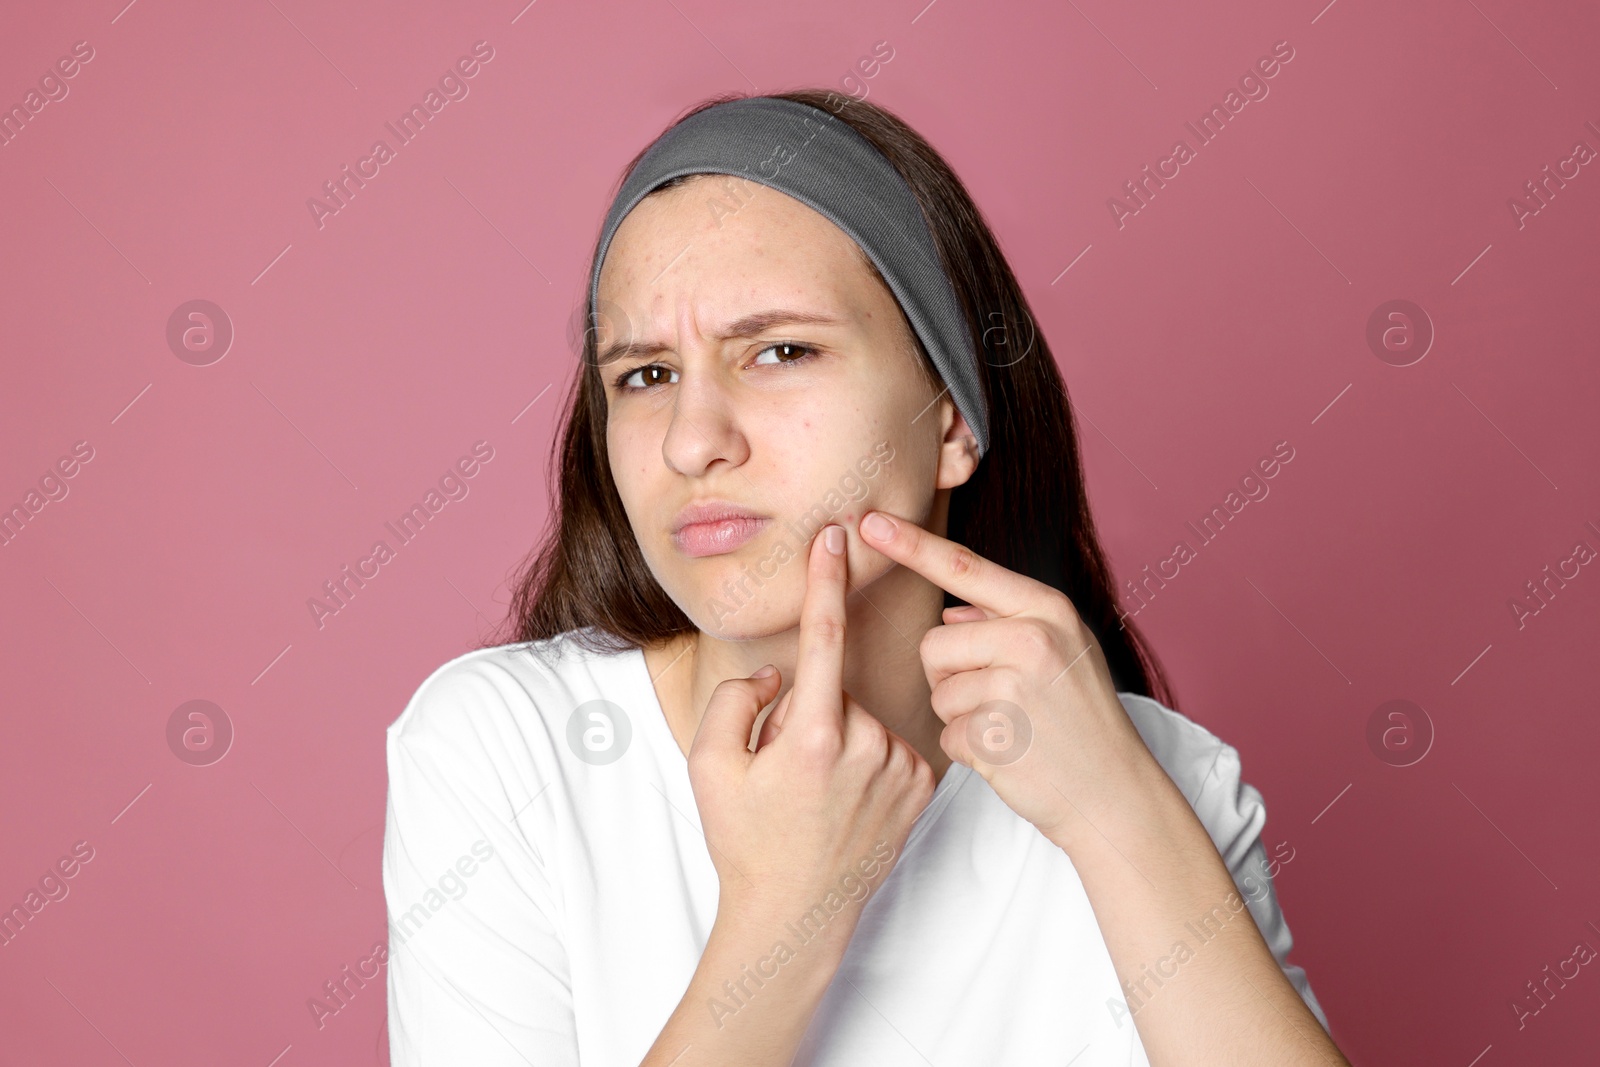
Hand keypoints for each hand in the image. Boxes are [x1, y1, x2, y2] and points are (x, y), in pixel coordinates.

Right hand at [686, 524, 937, 934]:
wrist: (794, 913)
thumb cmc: (745, 840)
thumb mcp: (708, 766)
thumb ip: (737, 698)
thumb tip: (778, 671)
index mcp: (814, 736)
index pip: (823, 637)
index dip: (826, 581)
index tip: (835, 536)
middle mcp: (868, 746)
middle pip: (832, 690)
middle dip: (806, 712)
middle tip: (784, 773)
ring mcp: (902, 767)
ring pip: (862, 716)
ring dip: (838, 736)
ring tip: (817, 794)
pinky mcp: (924, 785)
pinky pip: (889, 743)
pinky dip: (867, 757)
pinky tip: (847, 799)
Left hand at [856, 509, 1165, 850]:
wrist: (1116, 792)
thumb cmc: (1084, 721)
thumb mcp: (1063, 653)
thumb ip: (1006, 624)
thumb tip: (950, 614)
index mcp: (1047, 609)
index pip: (964, 566)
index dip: (911, 544)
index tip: (870, 522)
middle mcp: (1033, 639)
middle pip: (934, 643)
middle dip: (948, 675)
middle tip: (996, 699)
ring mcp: (1015, 688)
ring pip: (938, 691)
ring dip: (961, 716)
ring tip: (1012, 727)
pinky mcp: (997, 736)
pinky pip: (947, 734)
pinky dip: (970, 750)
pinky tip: (1009, 754)